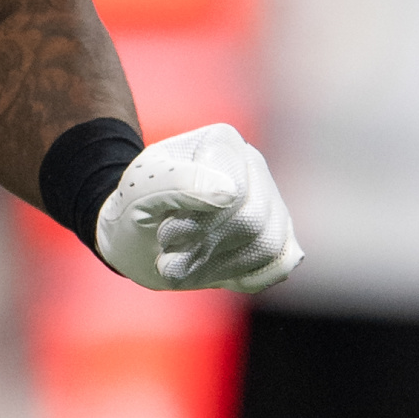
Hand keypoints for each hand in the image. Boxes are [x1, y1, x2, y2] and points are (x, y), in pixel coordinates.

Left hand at [95, 122, 302, 292]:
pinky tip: (210, 268)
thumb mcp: (140, 191)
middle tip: (169, 250)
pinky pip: (278, 266)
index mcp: (223, 141)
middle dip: (205, 246)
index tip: (165, 230)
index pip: (232, 191)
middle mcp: (253, 165)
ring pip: (267, 245)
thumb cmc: (138, 205)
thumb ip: (178, 183)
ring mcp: (271, 200)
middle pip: (252, 220)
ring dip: (217, 265)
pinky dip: (240, 276)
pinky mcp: (280, 236)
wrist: (139, 236)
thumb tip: (230, 191)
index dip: (197, 221)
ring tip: (181, 263)